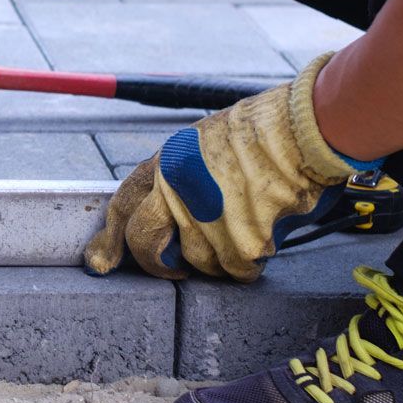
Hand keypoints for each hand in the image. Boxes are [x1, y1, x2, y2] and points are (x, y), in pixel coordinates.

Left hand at [84, 54, 372, 280]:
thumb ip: (176, 175)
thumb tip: (163, 208)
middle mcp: (176, 194)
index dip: (109, 239)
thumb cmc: (261, 132)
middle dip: (157, 264)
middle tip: (174, 268)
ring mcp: (207, 223)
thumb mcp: (201, 141)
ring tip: (246, 224)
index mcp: (164, 164)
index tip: (100, 262)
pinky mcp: (241, 245)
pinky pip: (238, 270)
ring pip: (199, 263)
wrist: (302, 132)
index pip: (122, 207)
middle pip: (146, 247)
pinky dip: (251, 261)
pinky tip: (266, 233)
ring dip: (220, 255)